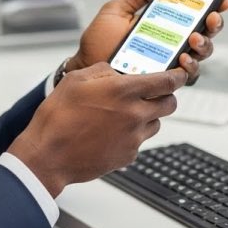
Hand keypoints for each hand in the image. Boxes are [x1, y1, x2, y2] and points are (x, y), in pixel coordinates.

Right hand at [7, 62, 186, 195]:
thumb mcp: (76, 80)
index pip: (166, 82)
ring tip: (122, 115)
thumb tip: (116, 71)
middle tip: (153, 94)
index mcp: (123, 91)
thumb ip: (103, 71)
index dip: (177, 76)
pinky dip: (131, 135)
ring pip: (156, 123)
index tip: (179, 74)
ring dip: (147, 116)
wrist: (47, 156)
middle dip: (165, 96)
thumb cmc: (57, 117)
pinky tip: (110, 133)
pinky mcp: (128, 156)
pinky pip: (139, 141)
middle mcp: (134, 114)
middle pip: (169, 104)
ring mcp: (133, 138)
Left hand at [68, 0, 227, 84]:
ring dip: (204, 43)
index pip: (194, 13)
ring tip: (195, 37)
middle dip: (214, 22)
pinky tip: (183, 58)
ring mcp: (169, 62)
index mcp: (164, 24)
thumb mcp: (118, 10)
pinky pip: (185, 75)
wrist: (85, 67)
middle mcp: (171, 43)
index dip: (212, 4)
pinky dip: (189, 66)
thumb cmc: (99, 42)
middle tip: (212, 15)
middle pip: (205, 32)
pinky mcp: (163, 80)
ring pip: (201, 53)